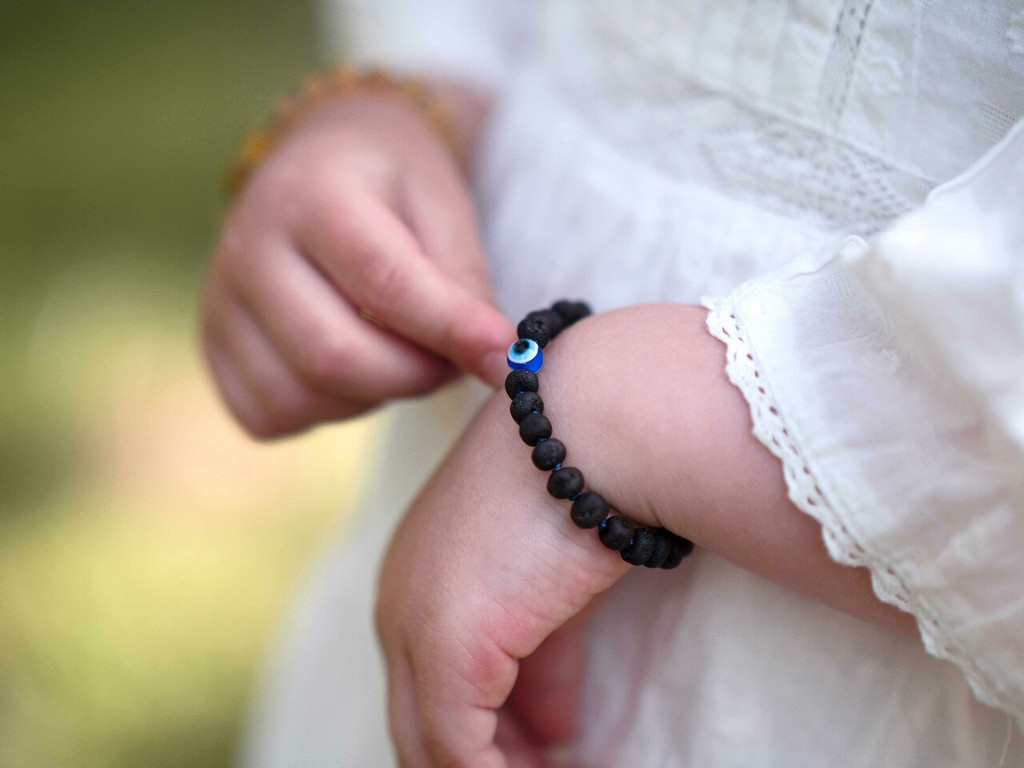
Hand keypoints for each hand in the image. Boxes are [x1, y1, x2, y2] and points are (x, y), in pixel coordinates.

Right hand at [201, 87, 514, 437]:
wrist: (319, 162)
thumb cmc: (394, 188)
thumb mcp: (442, 208)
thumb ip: (463, 285)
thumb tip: (492, 364)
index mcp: (314, 193)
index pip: (384, 281)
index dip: (450, 331)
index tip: (504, 361)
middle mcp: (249, 245)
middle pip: (333, 355)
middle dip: (413, 376)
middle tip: (449, 360)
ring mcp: (220, 299)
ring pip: (302, 396)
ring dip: (373, 397)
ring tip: (400, 352)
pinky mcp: (213, 344)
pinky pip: (270, 415)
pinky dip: (326, 410)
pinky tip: (351, 369)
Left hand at [376, 391, 630, 767]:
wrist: (592, 425)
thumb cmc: (581, 481)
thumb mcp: (550, 582)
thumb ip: (541, 657)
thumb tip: (553, 728)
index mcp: (415, 574)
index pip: (430, 680)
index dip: (486, 730)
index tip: (538, 749)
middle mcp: (398, 602)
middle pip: (417, 721)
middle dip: (483, 757)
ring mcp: (414, 625)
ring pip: (430, 745)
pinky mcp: (447, 647)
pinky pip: (461, 753)